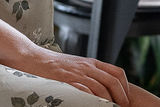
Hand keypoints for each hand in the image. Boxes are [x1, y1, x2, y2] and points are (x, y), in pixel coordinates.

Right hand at [12, 45, 132, 103]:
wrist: (34, 58)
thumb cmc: (54, 65)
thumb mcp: (76, 66)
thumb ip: (89, 73)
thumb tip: (101, 86)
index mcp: (92, 63)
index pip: (117, 72)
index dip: (125, 86)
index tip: (126, 98)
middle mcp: (88, 66)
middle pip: (112, 80)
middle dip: (121, 95)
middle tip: (122, 106)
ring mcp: (77, 72)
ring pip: (101, 86)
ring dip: (108, 100)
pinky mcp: (67, 80)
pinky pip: (84, 90)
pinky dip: (92, 99)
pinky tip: (94, 105)